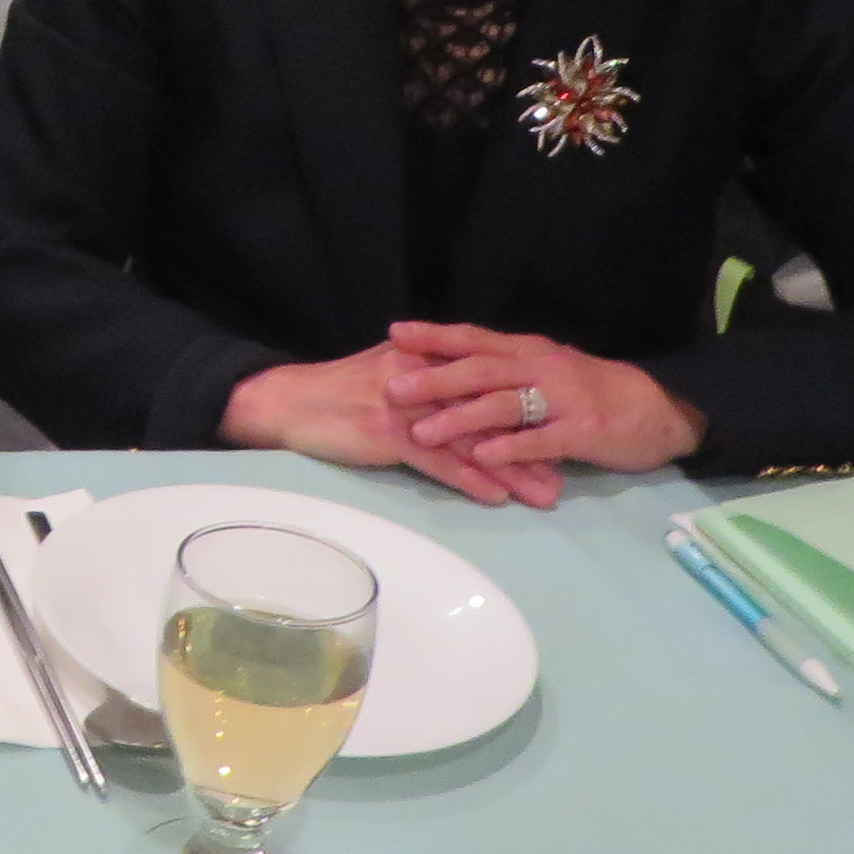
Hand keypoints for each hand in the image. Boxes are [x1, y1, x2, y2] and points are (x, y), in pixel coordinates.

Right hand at [220, 344, 535, 505]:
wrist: (288, 401)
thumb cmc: (335, 391)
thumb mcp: (387, 372)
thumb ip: (427, 378)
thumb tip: (462, 393)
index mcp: (427, 357)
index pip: (488, 386)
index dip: (526, 411)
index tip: (559, 436)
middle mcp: (424, 376)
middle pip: (490, 412)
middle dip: (532, 445)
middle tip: (566, 473)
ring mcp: (408, 404)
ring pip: (471, 439)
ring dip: (511, 469)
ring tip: (544, 494)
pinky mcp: (389, 431)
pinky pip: (438, 459)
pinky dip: (470, 478)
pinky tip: (496, 496)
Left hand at [381, 319, 705, 504]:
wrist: (663, 409)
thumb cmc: (598, 393)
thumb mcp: (551, 374)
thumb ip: (509, 375)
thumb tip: (456, 375)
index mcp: (532, 352)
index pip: (476, 339)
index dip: (436, 336)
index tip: (395, 333)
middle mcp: (543, 368)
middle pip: (481, 369)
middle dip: (434, 378)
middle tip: (392, 387)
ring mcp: (564, 398)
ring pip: (504, 404)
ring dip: (460, 418)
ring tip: (422, 432)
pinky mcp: (583, 430)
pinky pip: (541, 439)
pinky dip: (509, 447)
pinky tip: (481, 456)